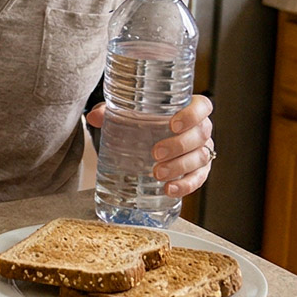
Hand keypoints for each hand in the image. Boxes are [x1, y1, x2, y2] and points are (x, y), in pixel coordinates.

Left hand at [84, 94, 214, 198]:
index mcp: (189, 109)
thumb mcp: (129, 114)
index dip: (192, 114)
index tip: (173, 124)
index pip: (202, 107)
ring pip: (200, 158)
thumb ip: (112, 112)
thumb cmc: (145, 122)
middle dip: (179, 145)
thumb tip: (94, 116)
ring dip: (180, 167)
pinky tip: (169, 190)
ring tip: (157, 174)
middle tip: (155, 153)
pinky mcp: (199, 171)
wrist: (152, 141)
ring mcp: (202, 151)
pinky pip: (198, 179)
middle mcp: (200, 129)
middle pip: (200, 135)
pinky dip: (185, 186)